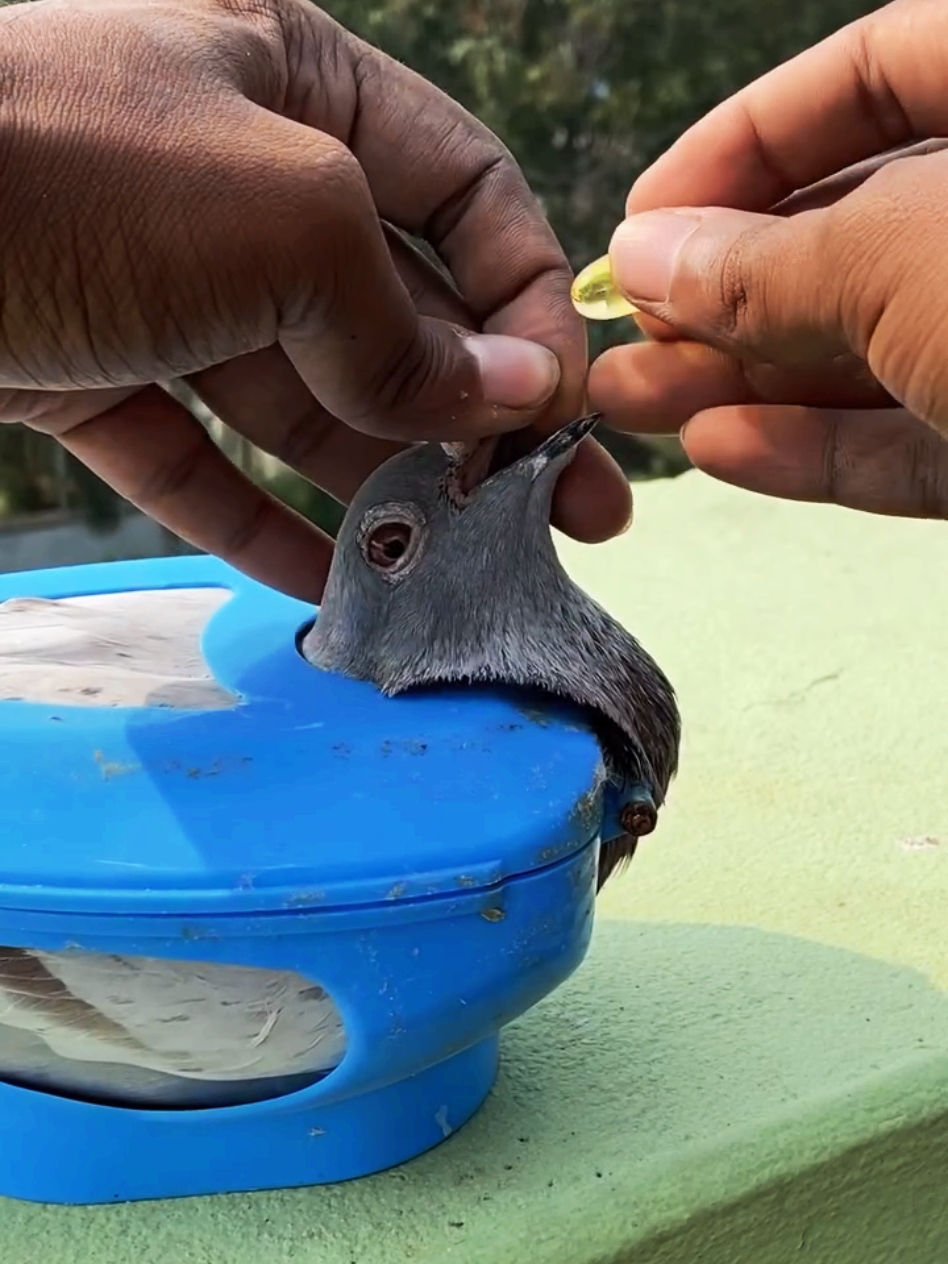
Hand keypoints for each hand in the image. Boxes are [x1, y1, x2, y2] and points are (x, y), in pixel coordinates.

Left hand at [0, 0, 630, 599]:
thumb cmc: (58, 169)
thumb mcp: (281, 218)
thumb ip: (405, 320)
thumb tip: (509, 399)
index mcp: (296, 81)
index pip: (465, 193)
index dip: (528, 300)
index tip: (565, 412)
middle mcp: (237, 179)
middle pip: (397, 312)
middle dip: (484, 417)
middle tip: (567, 519)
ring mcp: (159, 283)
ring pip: (304, 400)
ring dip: (384, 487)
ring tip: (462, 569)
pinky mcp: (90, 371)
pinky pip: (198, 457)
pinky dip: (260, 522)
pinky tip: (328, 585)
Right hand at [588, 0, 947, 517]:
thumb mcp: (904, 257)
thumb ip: (764, 266)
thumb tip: (643, 260)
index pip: (874, 72)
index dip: (744, 139)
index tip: (646, 214)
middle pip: (857, 230)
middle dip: (725, 291)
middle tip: (626, 336)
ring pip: (874, 347)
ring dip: (746, 382)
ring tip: (634, 404)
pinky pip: (918, 433)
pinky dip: (821, 447)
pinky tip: (723, 448)